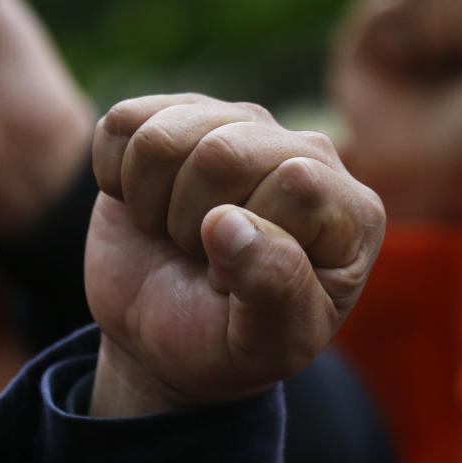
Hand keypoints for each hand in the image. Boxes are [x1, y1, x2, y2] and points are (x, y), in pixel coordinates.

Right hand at [84, 94, 384, 415]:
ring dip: (150, 202)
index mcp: (349, 208)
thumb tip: (227, 220)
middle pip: (221, 153)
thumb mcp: (269, 346)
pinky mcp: (176, 116)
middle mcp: (300, 150)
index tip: (242, 281)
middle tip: (203, 258)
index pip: (295, 183)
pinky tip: (144, 204)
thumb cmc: (229, 343)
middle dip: (192, 224)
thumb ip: (274, 290)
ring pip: (162, 137)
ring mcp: (237, 125)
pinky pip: (121, 123)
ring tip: (176, 233)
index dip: (250, 241)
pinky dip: (113, 176)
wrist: (165, 336)